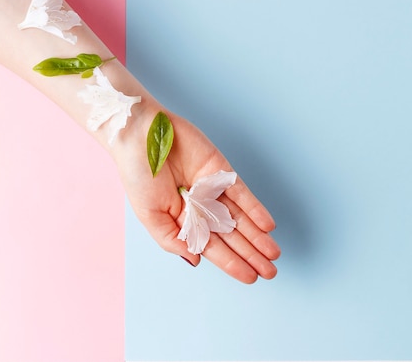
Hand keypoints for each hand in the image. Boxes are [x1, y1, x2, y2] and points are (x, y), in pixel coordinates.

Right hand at [113, 109, 279, 282]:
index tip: (250, 277)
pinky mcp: (221, 171)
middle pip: (230, 235)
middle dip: (250, 254)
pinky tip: (267, 226)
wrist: (140, 136)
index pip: (210, 246)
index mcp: (180, 220)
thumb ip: (172, 240)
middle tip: (270, 272)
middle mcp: (199, 207)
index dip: (230, 262)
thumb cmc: (138, 174)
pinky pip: (242, 193)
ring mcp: (212, 189)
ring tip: (273, 254)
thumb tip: (195, 260)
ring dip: (257, 236)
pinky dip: (255, 209)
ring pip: (240, 217)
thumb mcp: (149, 215)